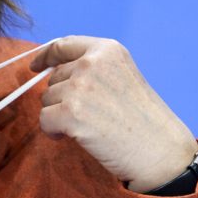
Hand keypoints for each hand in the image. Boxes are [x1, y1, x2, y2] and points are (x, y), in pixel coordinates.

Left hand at [30, 36, 197, 192]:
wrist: (161, 151)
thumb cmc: (141, 119)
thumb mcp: (121, 76)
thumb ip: (90, 68)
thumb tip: (50, 69)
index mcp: (106, 49)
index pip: (63, 45)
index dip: (45, 56)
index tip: (36, 66)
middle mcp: (90, 63)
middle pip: (53, 78)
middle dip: (63, 98)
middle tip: (93, 115)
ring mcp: (80, 87)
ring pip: (46, 100)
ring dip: (60, 115)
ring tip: (92, 126)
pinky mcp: (71, 113)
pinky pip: (44, 120)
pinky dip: (54, 132)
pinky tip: (77, 137)